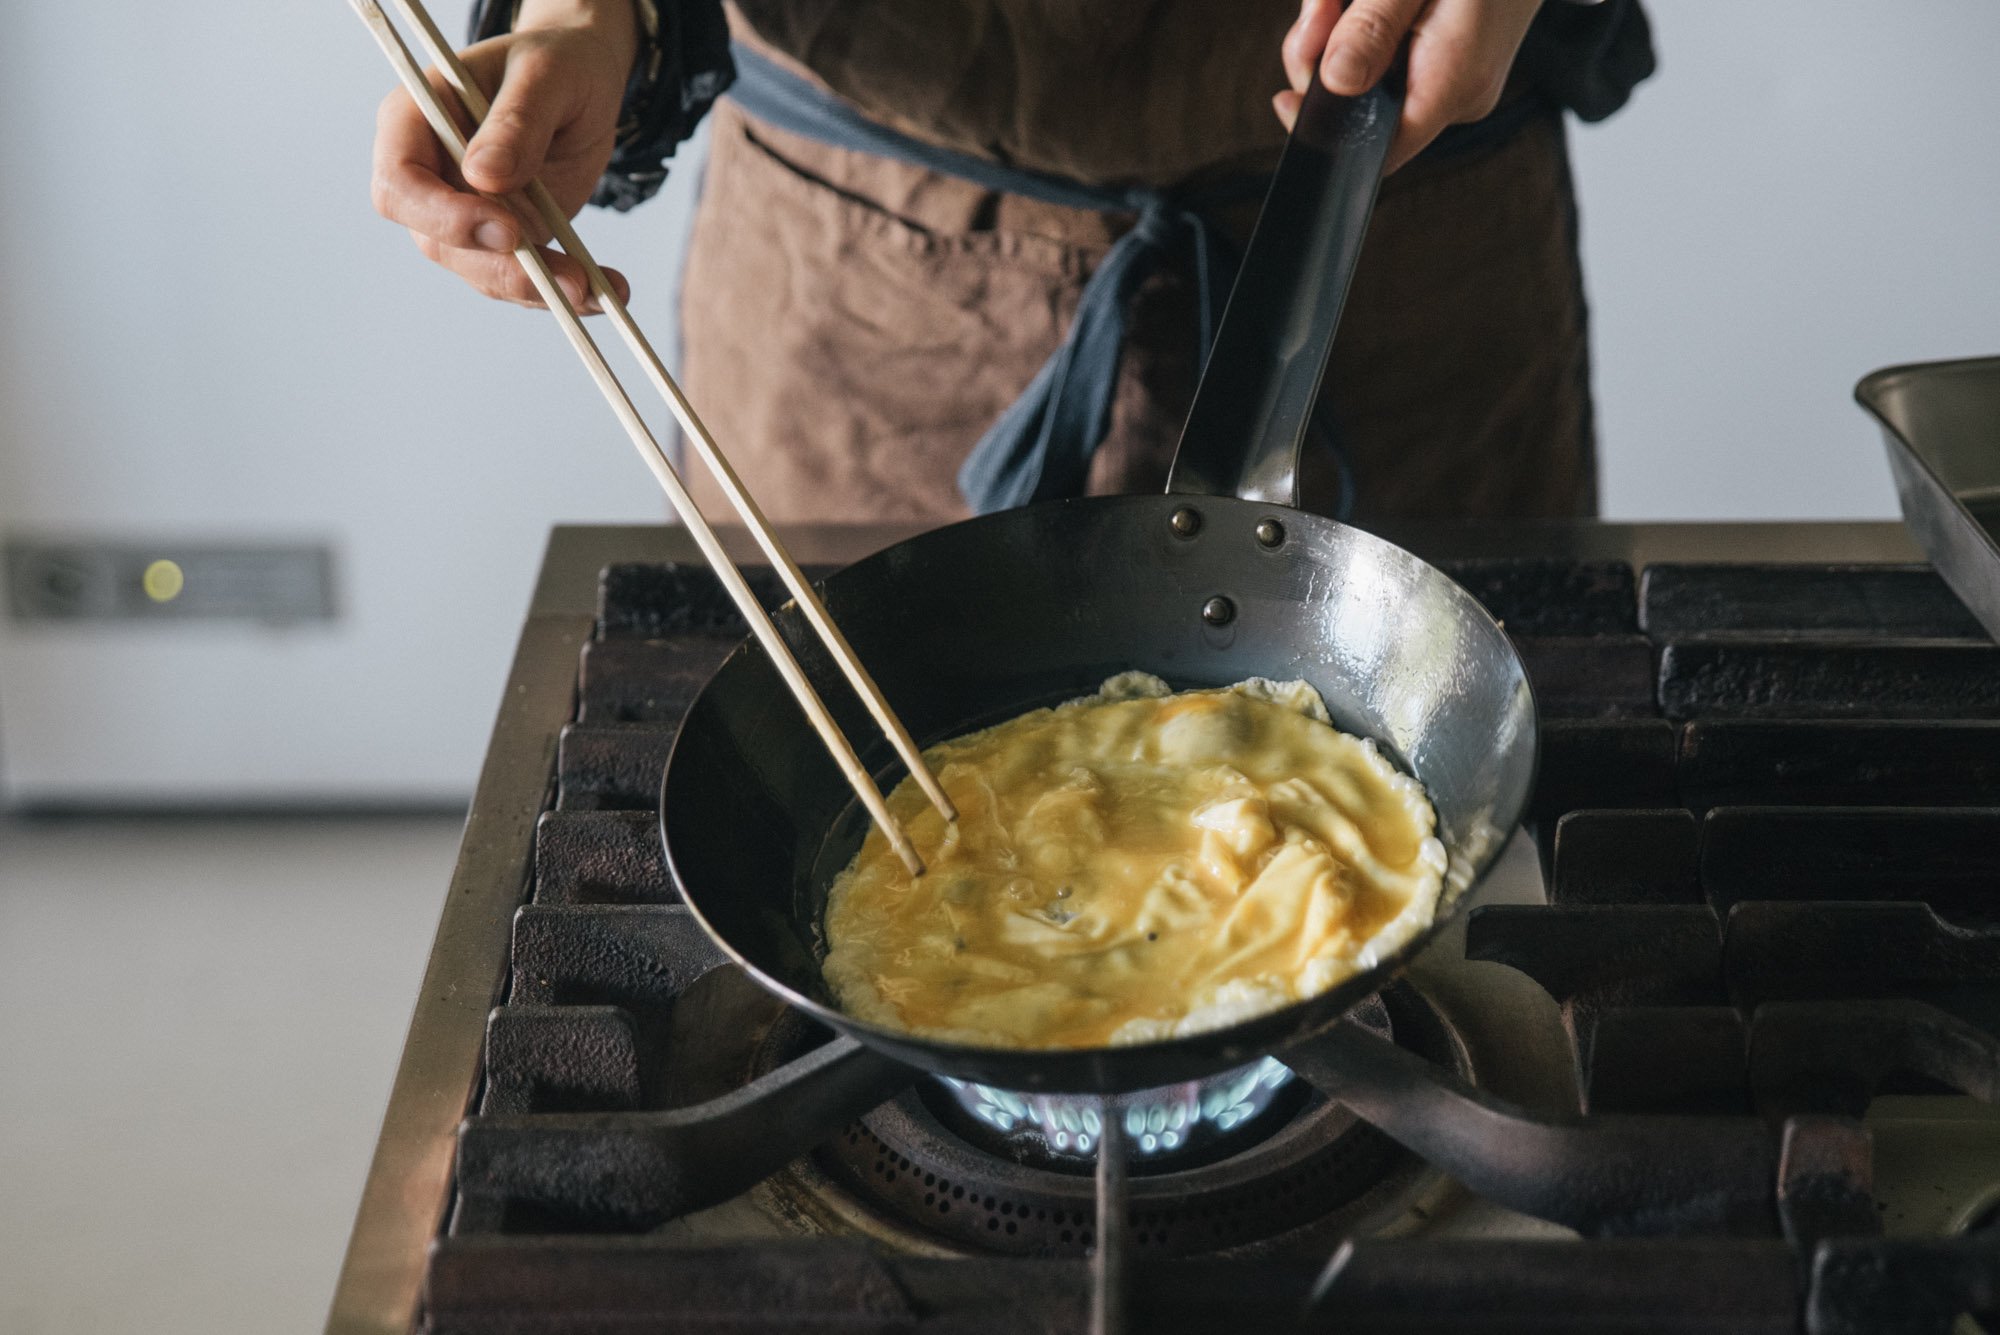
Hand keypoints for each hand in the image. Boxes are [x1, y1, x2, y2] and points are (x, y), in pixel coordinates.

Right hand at [370, 0, 637, 309]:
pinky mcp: (505, 238)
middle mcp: (431, 175)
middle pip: (438, 243)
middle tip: (567, 281)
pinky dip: (564, 290)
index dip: (443, 217)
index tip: (508, 229)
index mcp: (415, 120)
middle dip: (501, 268)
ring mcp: (465, 212)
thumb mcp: (546, 74)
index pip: (399, 185)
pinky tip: (606, 292)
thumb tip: (482, 176)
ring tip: (595, 289)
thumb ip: (516, 121)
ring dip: (539, 288)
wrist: (586, 84)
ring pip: (482, 271)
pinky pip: (524, 277)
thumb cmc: (557, 63)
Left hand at [1274, 0, 1543, 171]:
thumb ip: (1373, 28)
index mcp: (1452, 83)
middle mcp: (1457, 93)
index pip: (1377, 148)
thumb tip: (1334, 82)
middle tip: (1322, 4)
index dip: (1324, 130)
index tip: (1286, 99)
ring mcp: (1457, 76)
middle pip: (1362, 102)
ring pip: (1370, 72)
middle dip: (1326, 53)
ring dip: (1342, 28)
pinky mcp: (1451, 55)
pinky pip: (1391, 53)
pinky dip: (1368, 23)